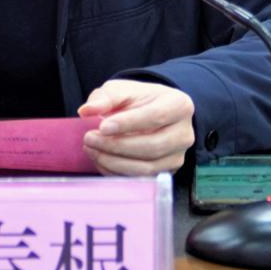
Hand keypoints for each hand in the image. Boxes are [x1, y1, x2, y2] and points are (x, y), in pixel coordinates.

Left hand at [77, 79, 194, 175]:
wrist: (149, 112)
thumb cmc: (137, 99)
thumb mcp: (122, 90)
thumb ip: (106, 98)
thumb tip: (86, 111)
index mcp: (179, 105)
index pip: (155, 116)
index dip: (128, 124)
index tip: (102, 127)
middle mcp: (185, 133)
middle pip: (152, 146)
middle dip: (117, 146)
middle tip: (90, 139)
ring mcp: (178, 155)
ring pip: (147, 167)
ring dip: (115, 162)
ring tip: (91, 150)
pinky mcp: (167, 172)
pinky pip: (142, 179)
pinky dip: (118, 173)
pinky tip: (100, 161)